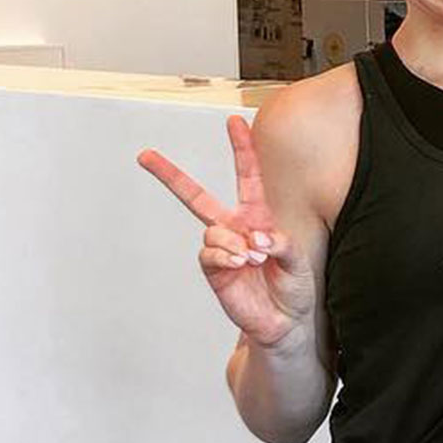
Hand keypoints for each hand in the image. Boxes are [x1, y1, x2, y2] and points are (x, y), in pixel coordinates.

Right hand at [138, 116, 315, 351]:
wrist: (284, 321)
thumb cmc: (294, 286)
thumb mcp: (298, 258)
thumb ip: (280, 242)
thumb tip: (255, 236)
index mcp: (258, 217)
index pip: (247, 177)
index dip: (242, 149)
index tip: (234, 121)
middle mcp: (234, 229)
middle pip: (195, 197)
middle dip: (170, 175)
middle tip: (144, 155)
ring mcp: (221, 249)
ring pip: (212, 231)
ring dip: (234, 243)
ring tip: (253, 259)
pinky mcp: (213, 270)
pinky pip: (209, 254)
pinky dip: (226, 256)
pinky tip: (241, 264)